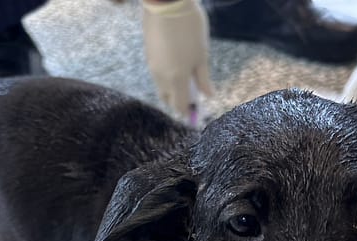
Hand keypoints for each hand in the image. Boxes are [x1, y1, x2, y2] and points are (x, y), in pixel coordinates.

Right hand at [142, 0, 212, 122]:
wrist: (166, 3)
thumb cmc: (189, 28)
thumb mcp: (201, 54)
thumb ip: (203, 79)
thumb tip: (208, 96)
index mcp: (176, 79)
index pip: (180, 105)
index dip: (188, 112)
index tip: (197, 112)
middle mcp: (160, 77)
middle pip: (168, 98)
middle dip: (179, 102)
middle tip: (192, 97)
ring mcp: (151, 66)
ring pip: (161, 87)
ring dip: (172, 89)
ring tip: (185, 81)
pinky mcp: (148, 55)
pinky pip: (157, 74)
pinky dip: (166, 78)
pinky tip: (176, 67)